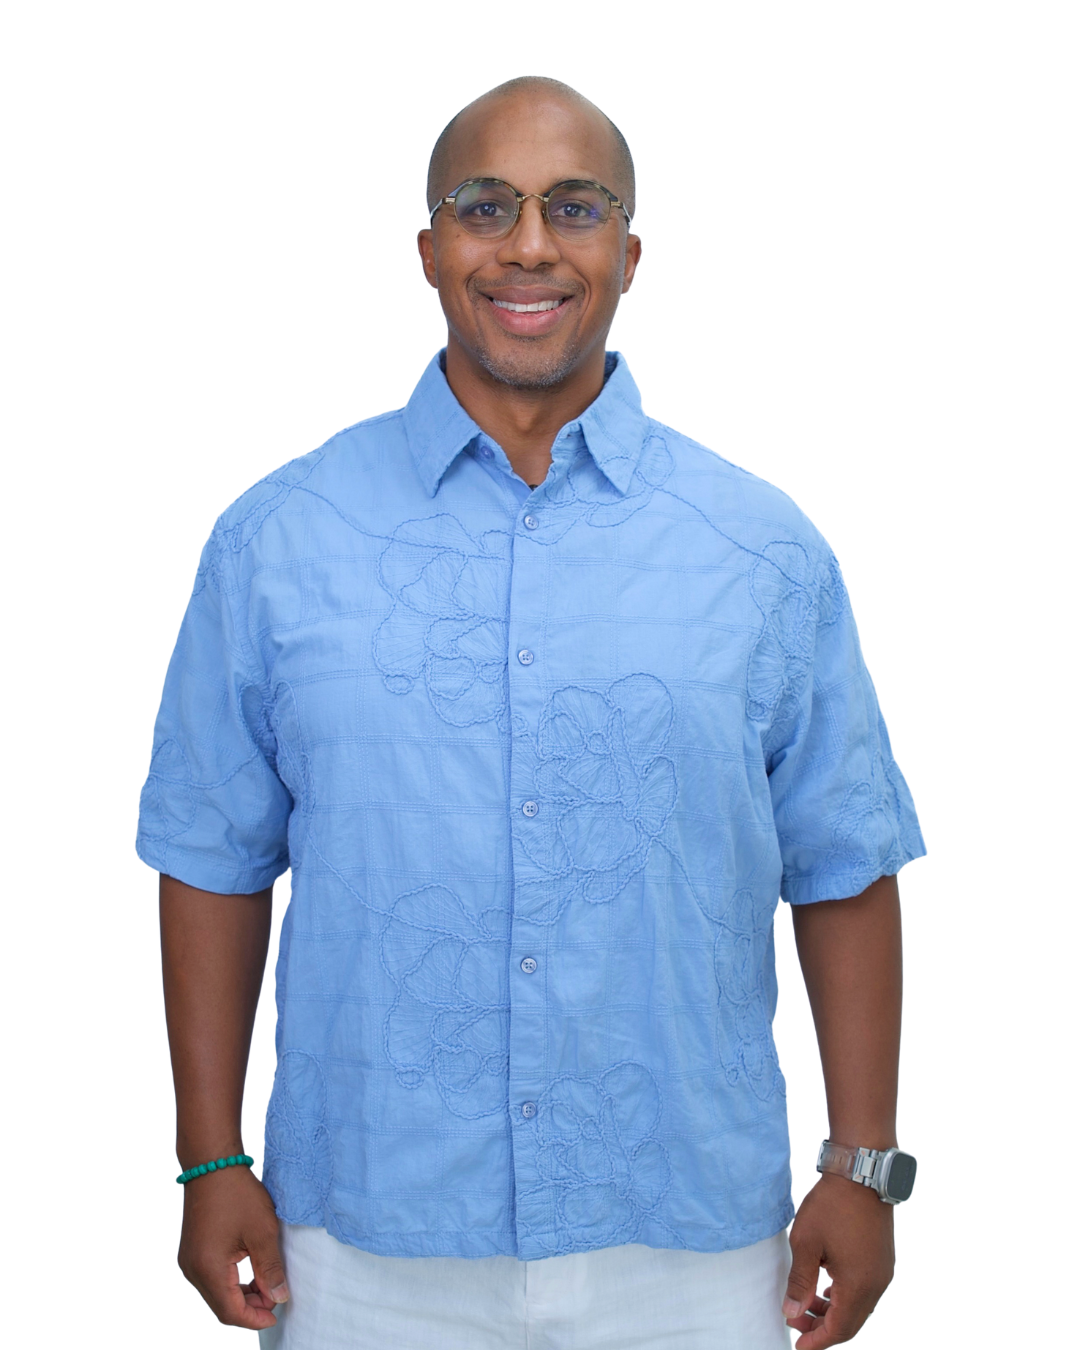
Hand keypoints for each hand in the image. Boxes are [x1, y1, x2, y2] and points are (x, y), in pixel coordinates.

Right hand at [177, 1164, 288, 1328]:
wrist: (212, 1164)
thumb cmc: (237, 1194)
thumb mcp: (263, 1231)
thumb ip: (270, 1269)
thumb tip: (278, 1297)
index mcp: (208, 1269)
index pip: (230, 1311)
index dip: (254, 1319)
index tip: (276, 1315)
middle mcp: (193, 1270)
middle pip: (221, 1306)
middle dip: (250, 1308)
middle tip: (276, 1297)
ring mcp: (189, 1261)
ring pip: (216, 1293)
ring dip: (241, 1295)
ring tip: (266, 1284)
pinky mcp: (191, 1251)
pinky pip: (211, 1278)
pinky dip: (231, 1282)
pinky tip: (249, 1274)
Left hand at [782, 1174, 894, 1347]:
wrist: (861, 1172)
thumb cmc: (832, 1206)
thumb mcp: (806, 1243)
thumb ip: (800, 1281)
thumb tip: (792, 1313)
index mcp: (859, 1285)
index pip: (839, 1329)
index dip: (817, 1340)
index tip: (798, 1347)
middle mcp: (877, 1284)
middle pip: (851, 1322)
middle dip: (823, 1327)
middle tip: (796, 1323)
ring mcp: (883, 1271)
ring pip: (859, 1307)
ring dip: (834, 1311)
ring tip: (807, 1304)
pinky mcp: (882, 1259)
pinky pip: (865, 1291)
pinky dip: (845, 1297)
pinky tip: (827, 1288)